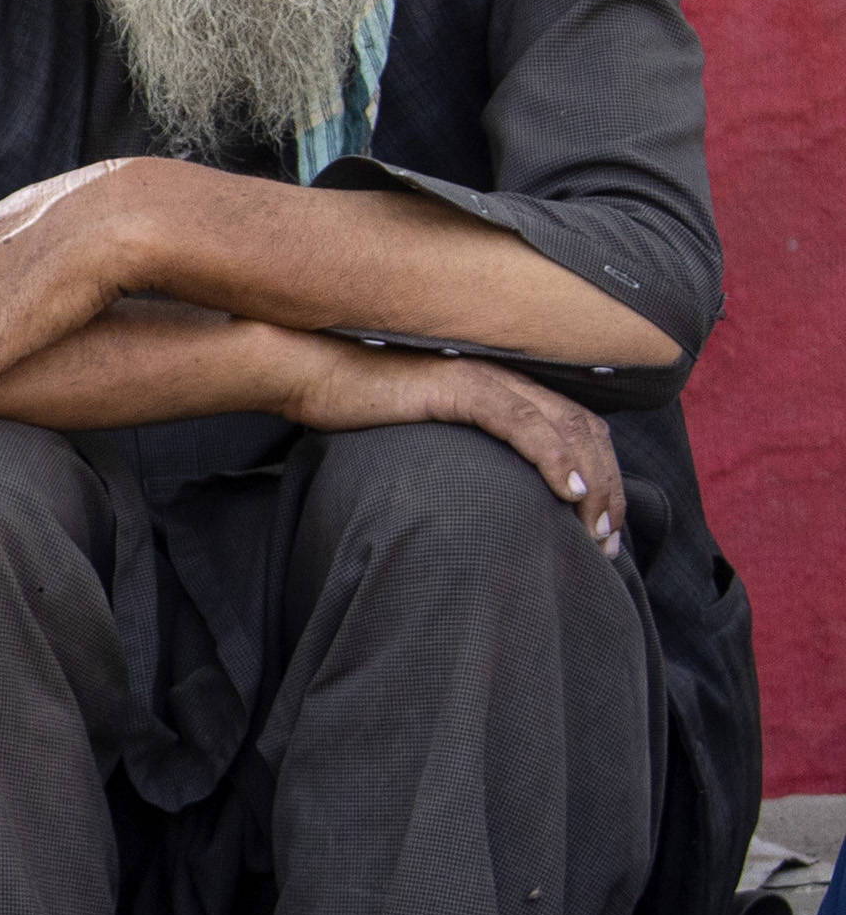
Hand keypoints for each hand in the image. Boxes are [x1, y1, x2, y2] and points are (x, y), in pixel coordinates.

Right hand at [281, 335, 630, 557]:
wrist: (306, 372)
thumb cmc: (352, 405)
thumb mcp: (420, 433)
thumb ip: (460, 450)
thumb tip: (481, 494)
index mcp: (500, 387)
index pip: (575, 428)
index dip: (601, 476)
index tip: (599, 528)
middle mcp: (503, 378)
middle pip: (584, 430)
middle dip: (608, 489)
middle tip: (608, 542)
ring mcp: (484, 379)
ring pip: (565, 429)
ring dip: (592, 483)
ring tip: (596, 529)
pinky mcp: (460, 386)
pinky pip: (524, 424)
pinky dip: (555, 458)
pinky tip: (568, 491)